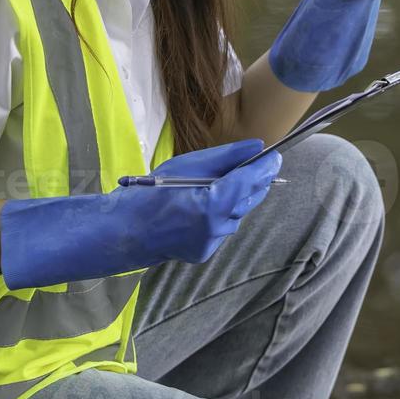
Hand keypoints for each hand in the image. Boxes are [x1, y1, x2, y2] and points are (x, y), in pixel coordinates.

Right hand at [0, 139, 281, 287]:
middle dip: (256, 182)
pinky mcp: (205, 252)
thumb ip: (225, 157)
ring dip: (238, 198)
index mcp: (213, 202)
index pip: (251, 180)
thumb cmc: (150, 191)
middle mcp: (217, 226)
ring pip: (237, 214)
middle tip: (261, 165)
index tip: (276, 156)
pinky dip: (222, 214)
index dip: (266, 167)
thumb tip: (257, 146)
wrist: (123, 230)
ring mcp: (212, 242)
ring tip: (230, 182)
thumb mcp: (187, 165)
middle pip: (249, 199)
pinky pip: (222, 227)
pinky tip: (209, 204)